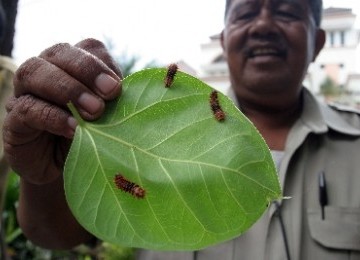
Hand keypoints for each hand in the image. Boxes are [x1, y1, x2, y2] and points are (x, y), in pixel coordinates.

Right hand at [3, 38, 121, 184]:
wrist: (65, 168)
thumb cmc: (92, 138)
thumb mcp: (110, 118)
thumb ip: (119, 101)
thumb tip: (148, 90)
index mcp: (74, 66)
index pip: (86, 48)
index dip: (101, 63)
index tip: (118, 88)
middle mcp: (47, 71)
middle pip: (59, 52)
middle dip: (86, 70)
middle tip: (110, 93)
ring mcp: (25, 92)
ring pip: (34, 71)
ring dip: (68, 89)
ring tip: (94, 111)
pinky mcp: (14, 119)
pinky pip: (27, 108)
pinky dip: (52, 116)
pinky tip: (73, 128)